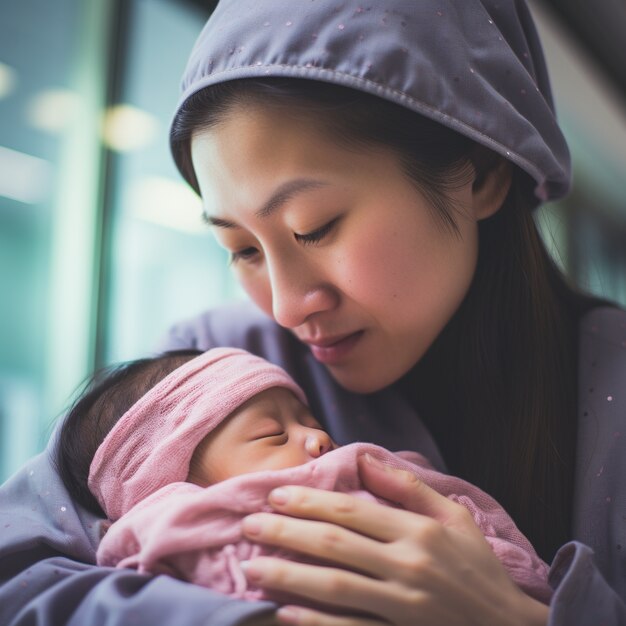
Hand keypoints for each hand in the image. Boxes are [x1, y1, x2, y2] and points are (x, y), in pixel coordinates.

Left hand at [240, 453, 549, 625]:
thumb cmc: (477, 567)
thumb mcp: (454, 516)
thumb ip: (409, 487)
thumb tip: (365, 459)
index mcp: (419, 531)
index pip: (352, 510)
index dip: (310, 500)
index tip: (276, 493)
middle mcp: (408, 565)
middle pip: (335, 544)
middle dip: (287, 532)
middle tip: (249, 525)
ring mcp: (403, 607)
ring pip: (336, 586)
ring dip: (290, 575)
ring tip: (252, 567)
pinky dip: (317, 623)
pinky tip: (284, 614)